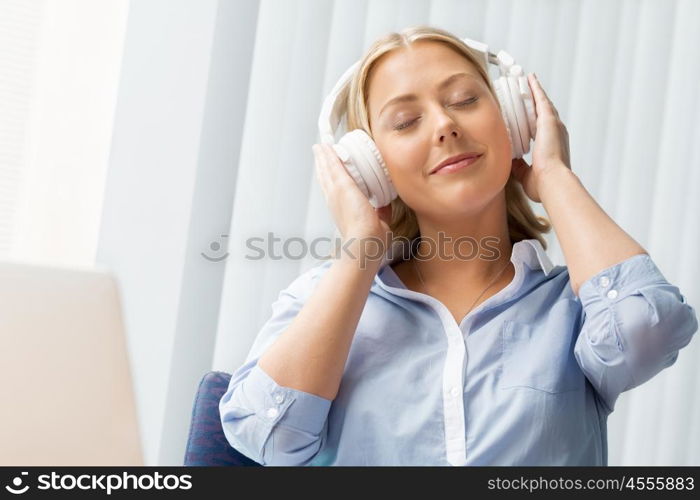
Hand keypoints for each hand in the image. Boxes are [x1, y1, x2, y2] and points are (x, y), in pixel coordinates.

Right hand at [312, 143, 392, 254]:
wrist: (365, 245)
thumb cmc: (370, 243)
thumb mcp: (379, 224)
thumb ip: (381, 213)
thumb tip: (385, 206)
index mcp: (342, 211)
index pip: (334, 191)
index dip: (331, 179)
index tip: (330, 171)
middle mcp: (335, 201)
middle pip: (325, 178)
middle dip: (323, 164)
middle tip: (320, 152)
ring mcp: (336, 193)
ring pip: (326, 170)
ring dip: (323, 157)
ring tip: (321, 147)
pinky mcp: (341, 187)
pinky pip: (333, 166)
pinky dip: (328, 155)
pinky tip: (325, 146)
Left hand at [510, 73, 571, 202]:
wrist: (552, 181)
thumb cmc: (543, 184)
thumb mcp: (526, 175)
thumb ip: (519, 167)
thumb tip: (511, 161)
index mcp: (552, 146)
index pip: (541, 127)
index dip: (535, 118)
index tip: (527, 112)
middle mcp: (556, 133)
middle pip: (544, 111)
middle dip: (536, 100)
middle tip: (527, 89)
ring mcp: (554, 125)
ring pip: (542, 102)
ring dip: (535, 90)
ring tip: (527, 79)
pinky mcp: (549, 120)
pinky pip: (541, 99)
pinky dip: (535, 88)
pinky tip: (529, 79)